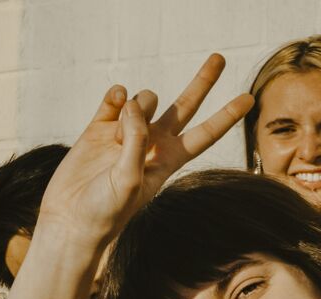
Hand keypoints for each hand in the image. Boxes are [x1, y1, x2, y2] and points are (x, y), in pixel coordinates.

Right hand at [35, 53, 253, 248]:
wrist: (71, 220)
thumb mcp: (129, 181)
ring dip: (135, 110)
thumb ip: (136, 142)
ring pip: (144, 99)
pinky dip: (117, 96)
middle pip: (184, 106)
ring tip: (117, 139)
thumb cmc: (106, 211)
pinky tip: (114, 101)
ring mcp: (126, 132)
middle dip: (202, 82)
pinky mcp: (100, 126)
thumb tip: (133, 105)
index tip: (249, 99)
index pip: (205, 134)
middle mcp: (152, 143)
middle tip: (219, 58)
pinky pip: (116, 97)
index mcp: (169, 160)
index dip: (226, 116)